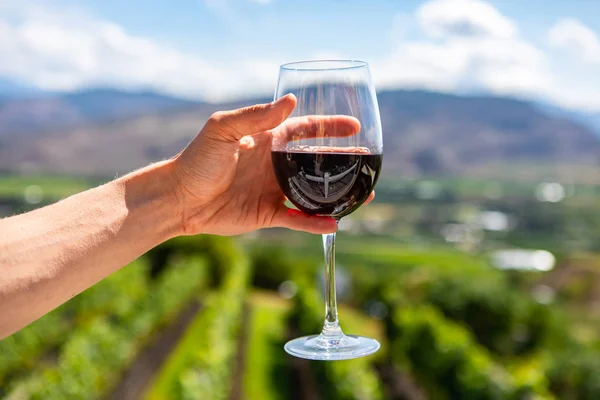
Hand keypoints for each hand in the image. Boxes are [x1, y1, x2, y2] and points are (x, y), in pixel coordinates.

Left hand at [172, 94, 371, 235]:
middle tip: (368, 164)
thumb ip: (256, 116)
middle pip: (317, 162)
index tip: (355, 126)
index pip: (307, 130)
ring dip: (337, 195)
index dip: (330, 127)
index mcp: (268, 139)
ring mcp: (273, 190)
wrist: (179, 198)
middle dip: (343, 163)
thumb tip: (291, 101)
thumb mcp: (222, 129)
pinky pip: (297, 219)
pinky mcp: (268, 214)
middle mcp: (275, 164)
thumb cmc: (197, 160)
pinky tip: (334, 223)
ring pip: (313, 193)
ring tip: (363, 197)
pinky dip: (315, 222)